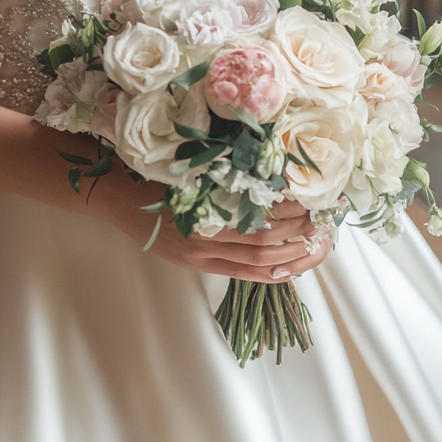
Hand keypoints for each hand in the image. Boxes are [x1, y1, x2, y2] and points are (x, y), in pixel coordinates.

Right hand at [89, 169, 331, 282]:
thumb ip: (226, 176)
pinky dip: (270, 273)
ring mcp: (200, 254)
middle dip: (300, 232)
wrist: (116, 196)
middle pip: (265, 241)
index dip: (292, 212)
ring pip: (258, 260)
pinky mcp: (196, 264)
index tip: (315, 198)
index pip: (261, 217)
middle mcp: (205, 236)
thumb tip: (272, 172)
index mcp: (206, 206)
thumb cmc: (154, 173)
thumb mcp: (192, 167)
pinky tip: (291, 268)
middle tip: (325, 219)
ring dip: (293, 254)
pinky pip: (241, 274)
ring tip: (318, 243)